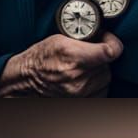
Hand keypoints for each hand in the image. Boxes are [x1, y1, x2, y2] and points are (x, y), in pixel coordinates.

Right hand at [0, 32, 122, 96]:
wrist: (26, 79)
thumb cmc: (40, 58)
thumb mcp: (59, 39)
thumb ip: (84, 38)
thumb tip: (103, 37)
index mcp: (73, 57)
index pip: (110, 51)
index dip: (112, 43)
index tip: (107, 40)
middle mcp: (78, 78)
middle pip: (108, 64)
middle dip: (101, 57)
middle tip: (88, 53)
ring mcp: (80, 92)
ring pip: (105, 77)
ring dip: (99, 71)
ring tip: (83, 66)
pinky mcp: (81, 101)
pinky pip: (102, 90)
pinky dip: (96, 84)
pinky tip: (84, 78)